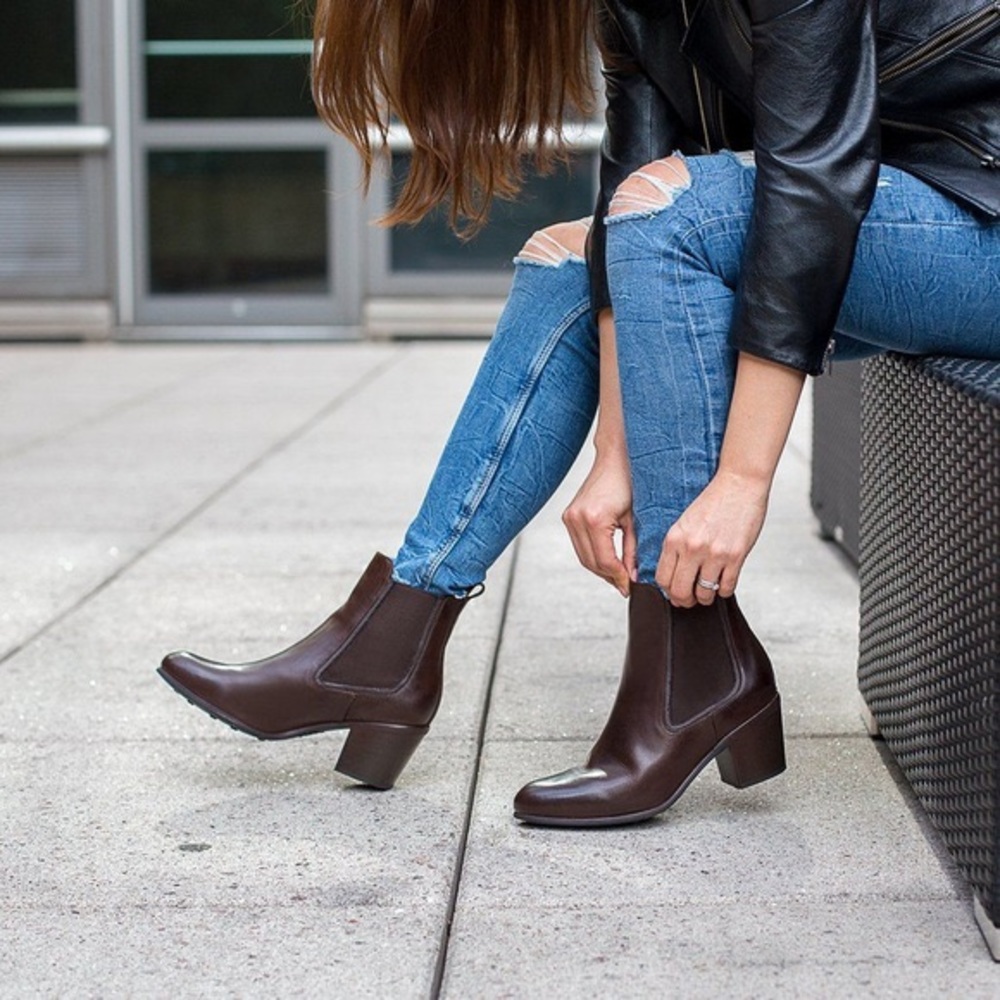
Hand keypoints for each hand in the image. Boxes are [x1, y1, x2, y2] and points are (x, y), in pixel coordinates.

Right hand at [562, 447, 636, 596]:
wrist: (614, 458)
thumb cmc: (628, 482)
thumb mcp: (635, 519)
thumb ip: (633, 550)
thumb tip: (632, 576)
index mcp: (595, 519)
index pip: (605, 561)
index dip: (618, 577)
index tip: (629, 587)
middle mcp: (577, 519)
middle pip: (591, 562)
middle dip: (609, 577)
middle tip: (625, 586)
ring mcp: (570, 517)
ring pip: (583, 557)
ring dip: (600, 569)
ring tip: (618, 576)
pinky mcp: (568, 516)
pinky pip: (579, 545)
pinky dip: (592, 556)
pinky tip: (607, 561)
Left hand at [656, 470, 768, 606]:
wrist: (739, 483)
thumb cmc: (713, 500)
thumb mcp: (684, 521)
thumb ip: (677, 546)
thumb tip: (673, 573)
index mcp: (674, 538)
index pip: (662, 578)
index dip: (667, 590)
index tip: (673, 591)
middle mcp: (692, 548)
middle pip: (679, 591)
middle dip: (683, 600)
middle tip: (688, 600)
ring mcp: (714, 554)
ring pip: (704, 593)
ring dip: (705, 598)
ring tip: (707, 593)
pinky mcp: (736, 556)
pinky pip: (727, 587)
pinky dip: (724, 591)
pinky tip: (723, 584)